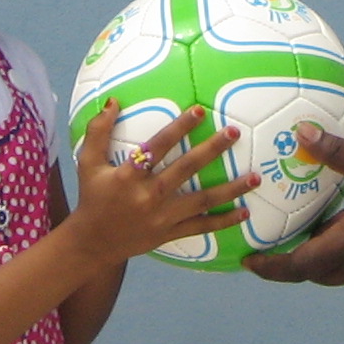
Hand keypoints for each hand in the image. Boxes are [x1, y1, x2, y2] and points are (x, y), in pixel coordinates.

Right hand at [66, 102, 259, 267]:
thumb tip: (114, 100)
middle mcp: (149, 195)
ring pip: (202, 200)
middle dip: (212, 149)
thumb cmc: (92, 196)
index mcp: (129, 176)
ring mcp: (162, 217)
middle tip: (235, 131)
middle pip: (186, 168)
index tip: (200, 111)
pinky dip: (224, 221)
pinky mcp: (170, 234)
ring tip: (256, 177)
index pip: (158, 146)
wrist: (93, 243)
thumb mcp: (88, 163)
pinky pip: (201, 227)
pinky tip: (245, 213)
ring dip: (231, 189)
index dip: (179, 128)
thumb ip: (98, 130)